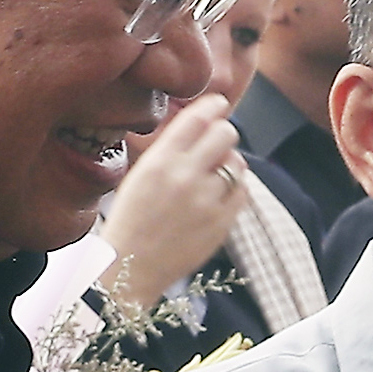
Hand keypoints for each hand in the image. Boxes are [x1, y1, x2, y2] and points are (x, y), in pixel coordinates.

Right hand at [97, 96, 246, 307]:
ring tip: (217, 172)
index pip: (197, 118)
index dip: (212, 106)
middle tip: (219, 140)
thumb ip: (168, 151)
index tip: (219, 103)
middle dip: (224, 133)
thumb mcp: (139, 176)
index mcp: (159, 161)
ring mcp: (206, 201)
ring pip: (237, 163)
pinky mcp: (221, 224)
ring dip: (230, 162)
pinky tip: (222, 193)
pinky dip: (236, 188)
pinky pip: (243, 192)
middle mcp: (184, 177)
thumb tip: (200, 127)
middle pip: (225, 134)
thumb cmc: (130, 220)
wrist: (129, 268)